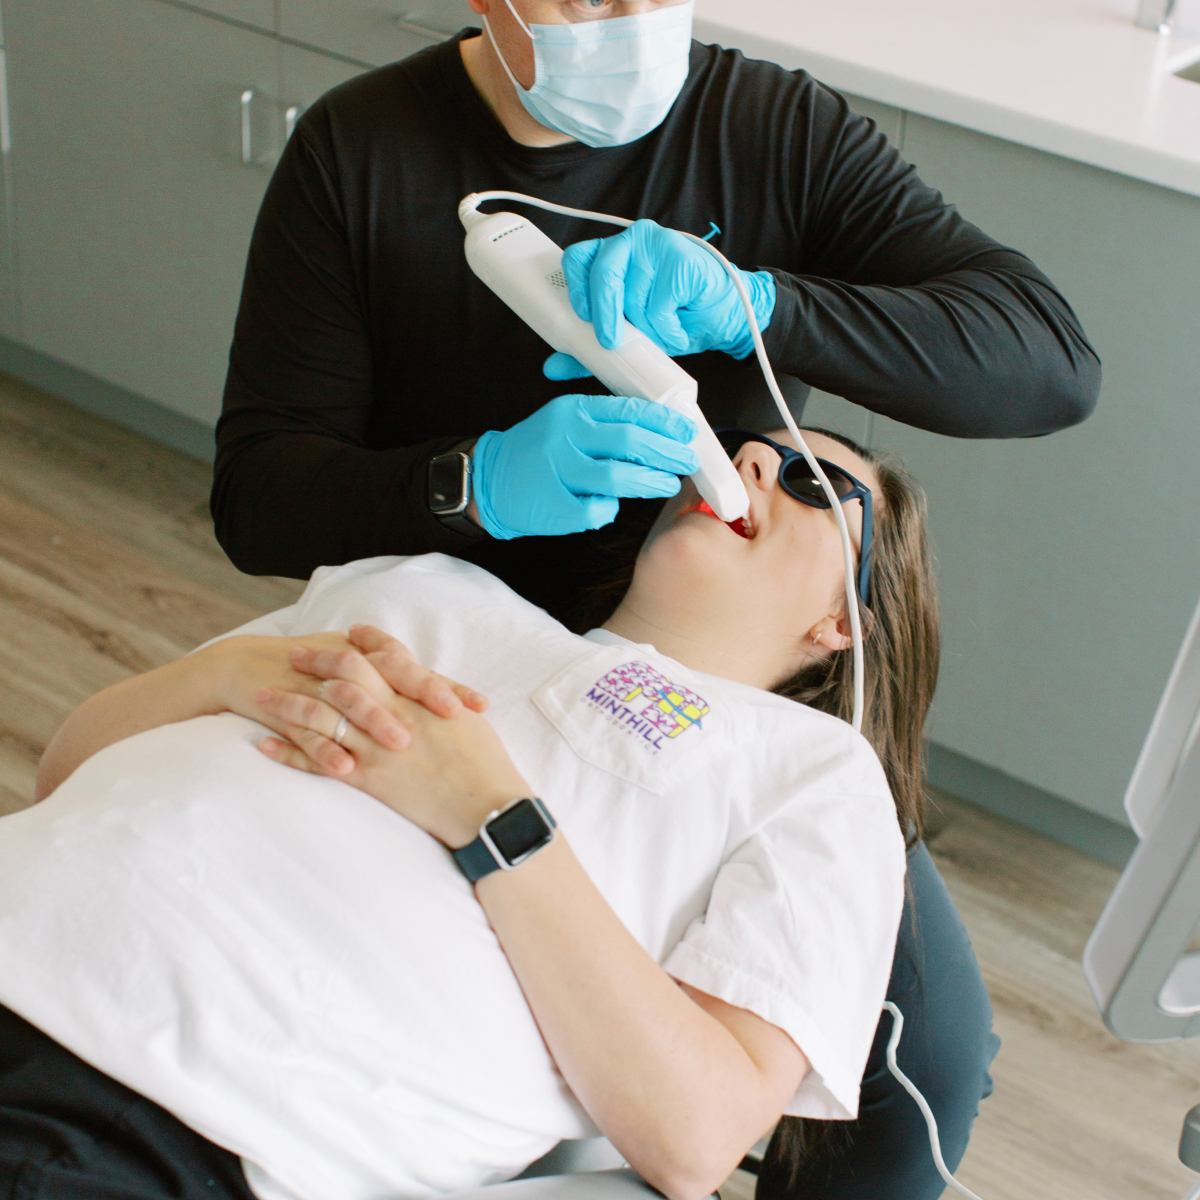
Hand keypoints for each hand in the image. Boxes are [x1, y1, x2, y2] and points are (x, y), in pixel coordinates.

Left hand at [255, 626, 524, 847]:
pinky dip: (290, 751)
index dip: (366, 641)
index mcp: (419, 696)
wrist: (486, 806)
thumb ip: (442, 701)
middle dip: (316, 662)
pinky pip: (318, 761)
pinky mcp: (367, 778)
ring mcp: (375, 746)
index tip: (347, 633)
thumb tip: (432, 692)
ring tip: (263, 696)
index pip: (387, 655)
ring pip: (321, 714)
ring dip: (288, 703)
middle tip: (294, 654)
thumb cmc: (486, 764)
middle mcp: (392, 714)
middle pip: (344, 674)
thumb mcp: (468, 720)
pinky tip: (266, 744)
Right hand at [471, 392, 697, 539]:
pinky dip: (610, 509)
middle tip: (686, 461)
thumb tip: (659, 431)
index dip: (663, 422)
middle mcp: (565, 437)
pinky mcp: (554, 506)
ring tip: (667, 484)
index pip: (627, 410)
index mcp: (572, 411)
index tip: (686, 431)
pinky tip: (614, 506)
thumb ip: (604, 423)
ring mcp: (558, 472)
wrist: (488, 481)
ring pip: (618, 477)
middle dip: (666, 452)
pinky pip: (597, 510)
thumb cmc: (537, 452)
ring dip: (650, 482)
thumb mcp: (565, 423)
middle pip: (629, 441)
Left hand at [543, 219, 776, 381]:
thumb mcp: (627, 337)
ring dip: (647, 328)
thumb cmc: (675, 320)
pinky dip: (668, 329)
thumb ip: (589, 348)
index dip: (576, 289)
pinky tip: (680, 326)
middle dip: (606, 314)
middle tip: (614, 340)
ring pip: (633, 297)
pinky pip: (660, 305)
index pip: (578, 258)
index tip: (583, 318)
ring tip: (664, 330)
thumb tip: (551, 367)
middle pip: (602, 274)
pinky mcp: (681, 259)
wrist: (724, 318)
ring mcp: (658, 245)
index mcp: (611, 256)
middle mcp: (631, 243)